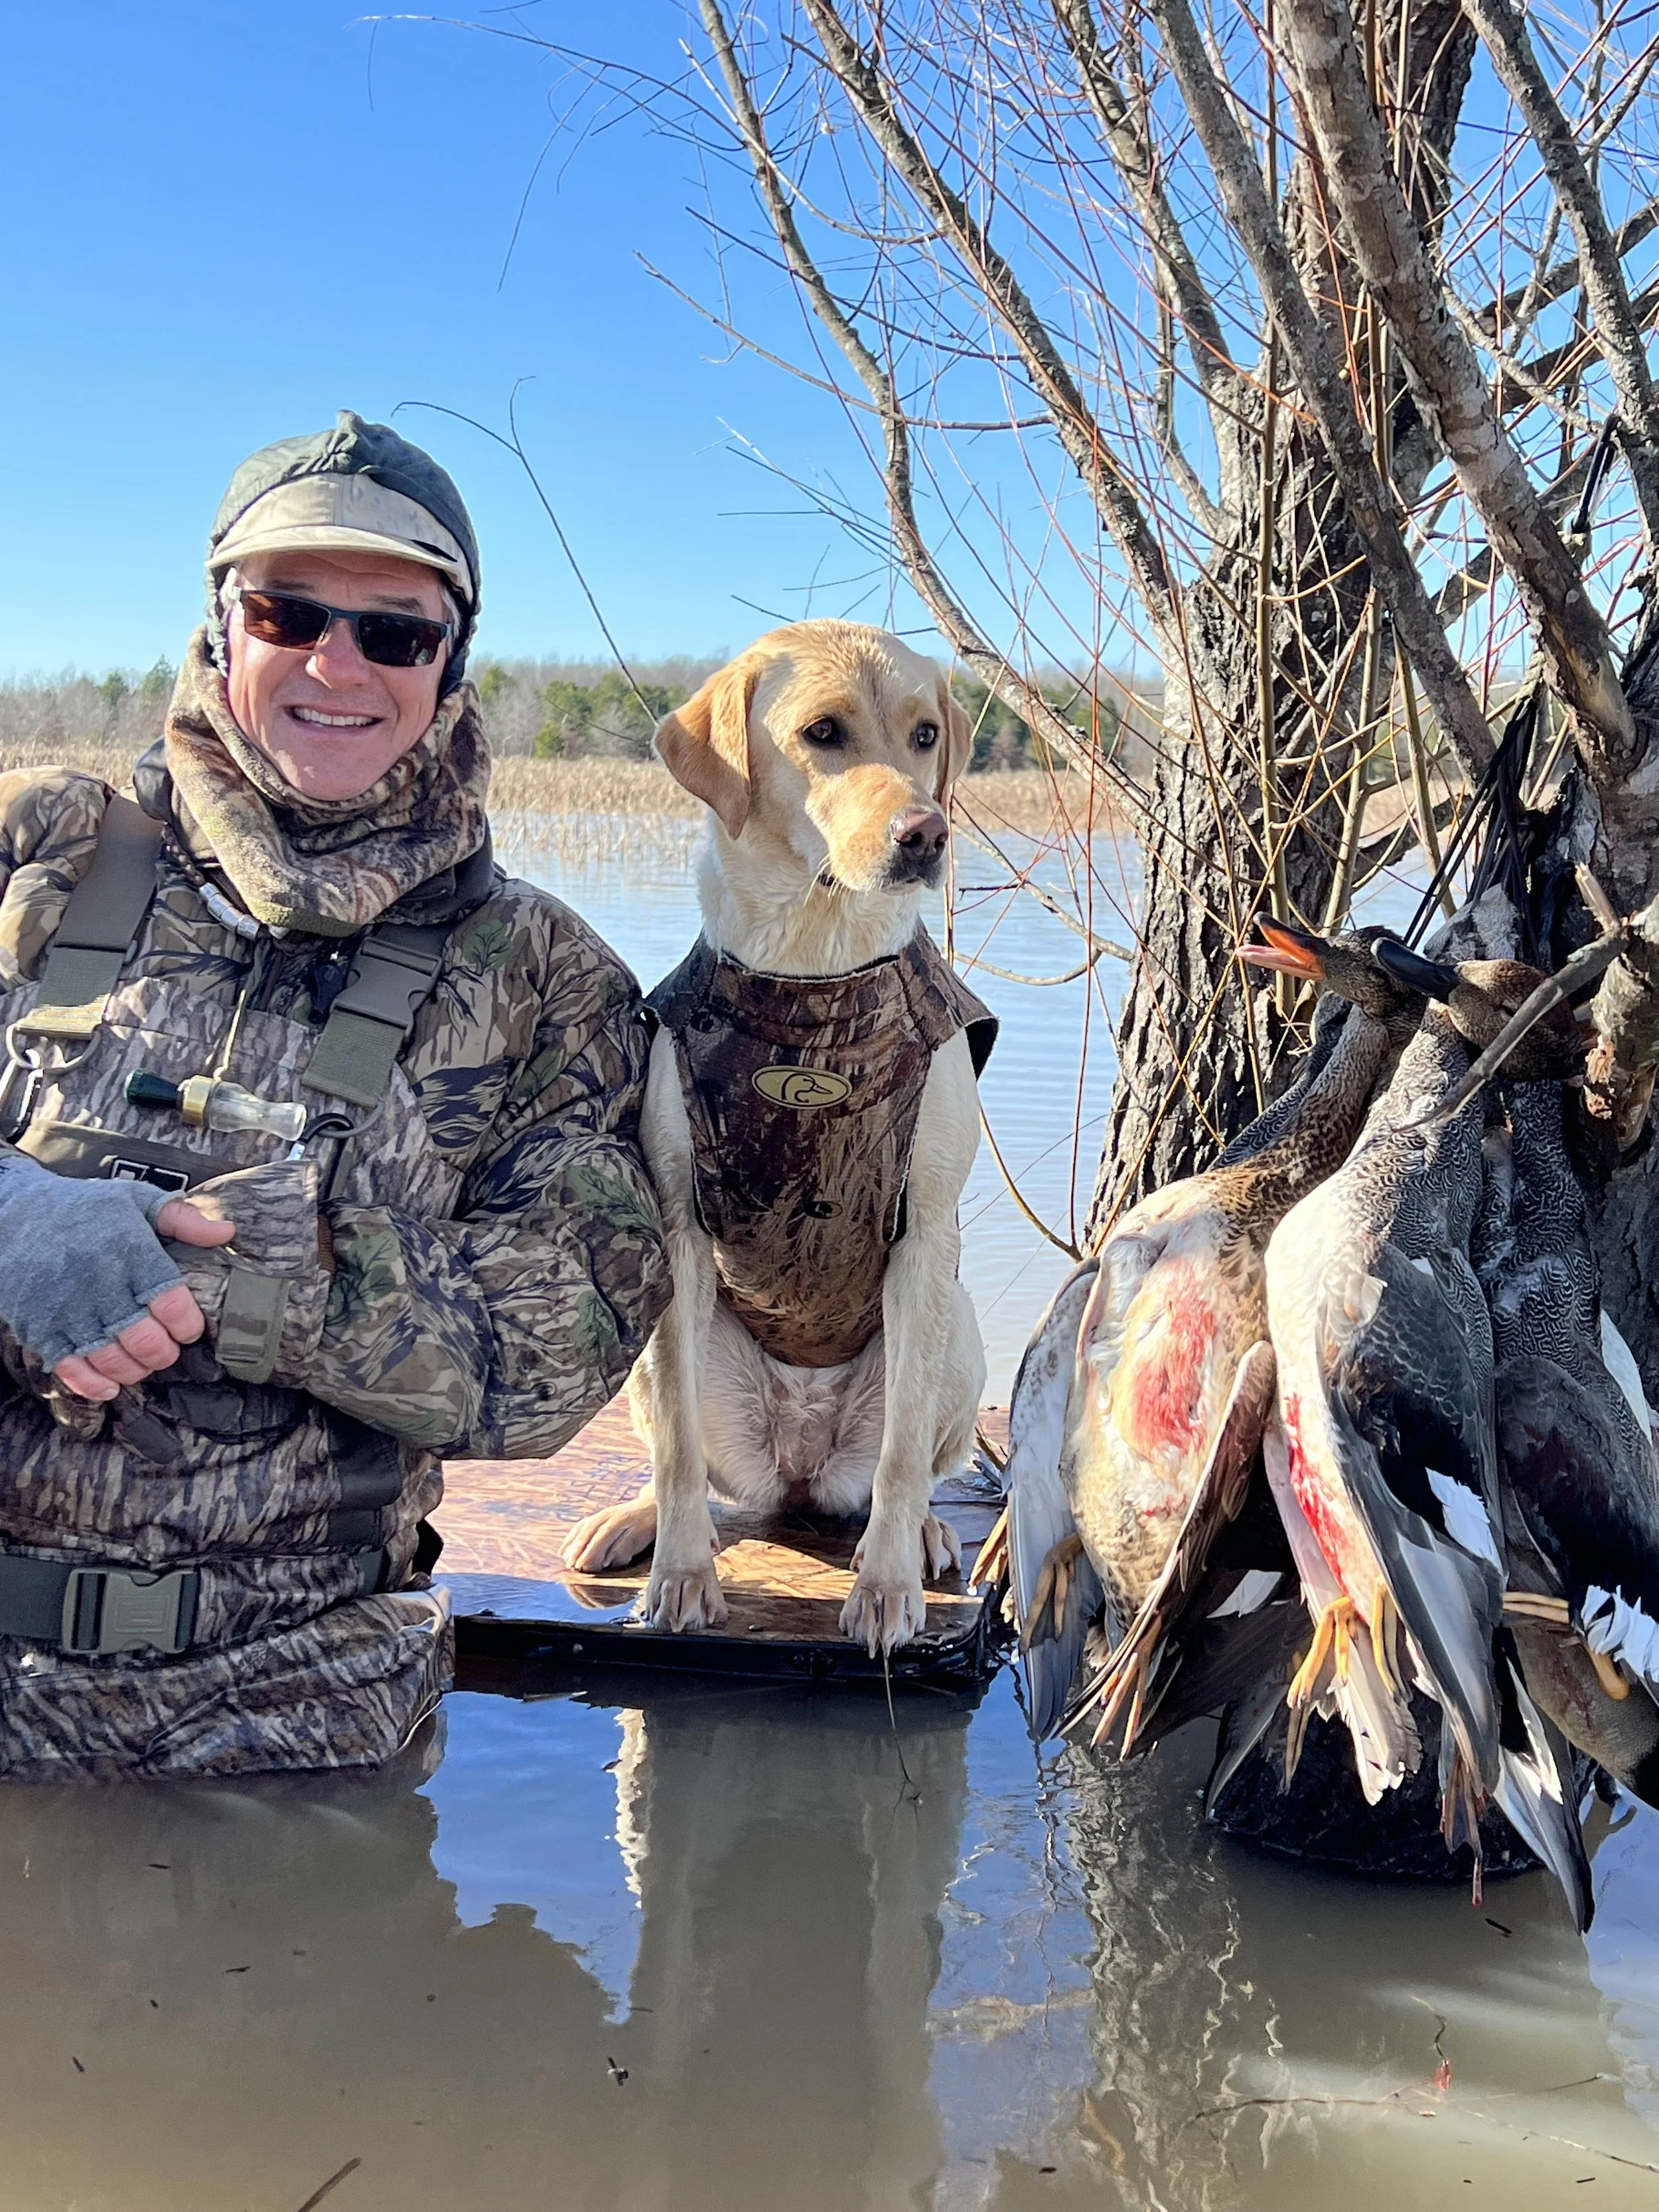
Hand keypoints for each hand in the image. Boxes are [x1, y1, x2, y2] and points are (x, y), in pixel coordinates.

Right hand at [53, 1199, 234, 1401]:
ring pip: (112, 1359)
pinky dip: (94, 1384)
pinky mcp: (39, 1327)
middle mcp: (98, 1283)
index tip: (190, 1328)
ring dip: (135, 1370)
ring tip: (142, 1363)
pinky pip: (71, 1368)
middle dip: (165, 1353)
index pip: (171, 1302)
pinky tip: (111, 1386)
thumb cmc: (83, 1208)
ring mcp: (66, 1309)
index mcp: (128, 1251)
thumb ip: (182, 1218)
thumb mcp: (135, 1199)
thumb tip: (227, 1233)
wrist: (13, 1214)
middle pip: (145, 1340)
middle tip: (168, 1350)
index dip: (188, 1325)